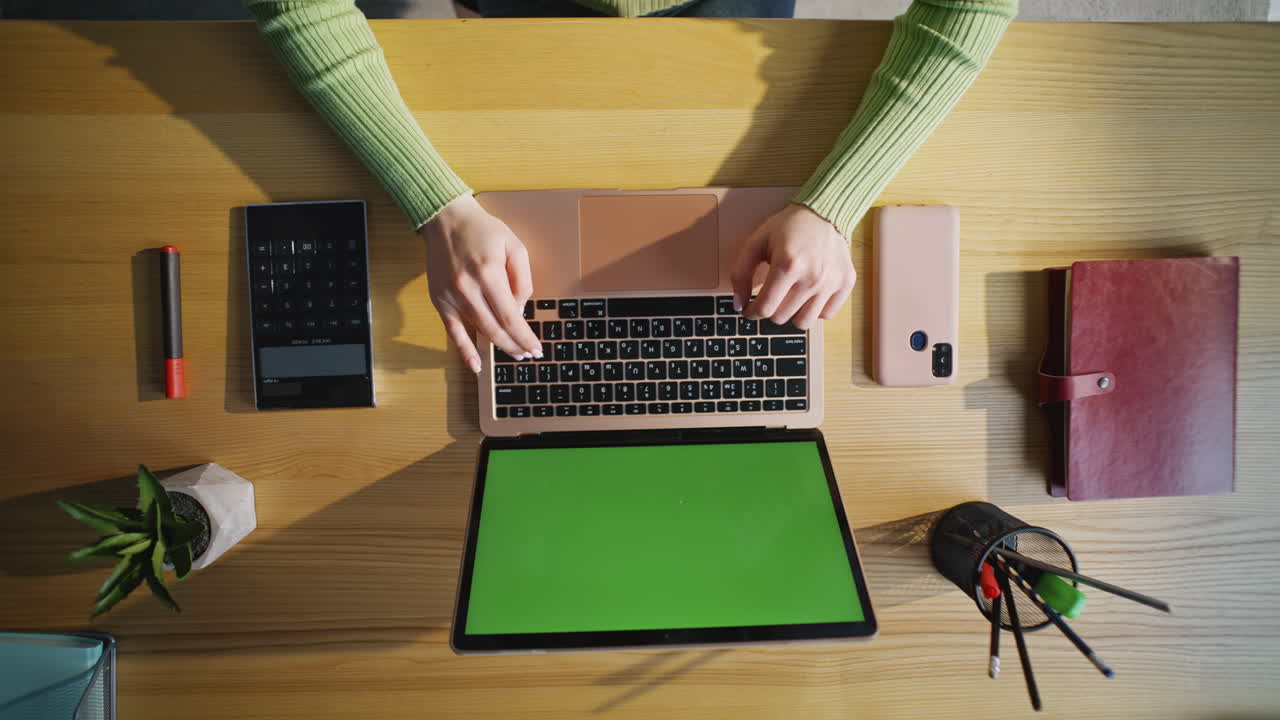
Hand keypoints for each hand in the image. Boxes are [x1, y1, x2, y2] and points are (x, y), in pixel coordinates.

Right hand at [421, 194, 541, 372]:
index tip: (536, 348)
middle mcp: (468, 289)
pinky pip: (452, 332)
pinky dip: (464, 351)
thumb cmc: (483, 231)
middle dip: (516, 345)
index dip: (525, 337)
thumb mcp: (514, 246)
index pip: (511, 317)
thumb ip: (522, 279)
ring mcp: (451, 297)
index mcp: (489, 273)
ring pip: (479, 331)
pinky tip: (477, 366)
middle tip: (529, 354)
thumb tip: (520, 310)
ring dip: (499, 347)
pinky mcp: (439, 301)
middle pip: (496, 329)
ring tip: (515, 353)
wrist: (445, 219)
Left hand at [730, 203, 855, 328]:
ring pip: (803, 323)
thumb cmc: (788, 227)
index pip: (764, 308)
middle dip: (770, 310)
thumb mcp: (755, 243)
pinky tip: (809, 294)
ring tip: (789, 298)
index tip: (749, 309)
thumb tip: (738, 304)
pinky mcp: (845, 284)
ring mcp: (831, 282)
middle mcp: (812, 276)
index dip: (751, 312)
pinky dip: (815, 310)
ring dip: (791, 314)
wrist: (823, 213)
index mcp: (788, 264)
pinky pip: (826, 315)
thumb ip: (740, 273)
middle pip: (781, 318)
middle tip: (771, 296)